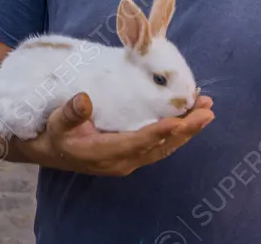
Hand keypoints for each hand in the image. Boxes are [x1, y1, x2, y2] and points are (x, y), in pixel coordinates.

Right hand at [20, 92, 214, 176]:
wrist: (54, 151)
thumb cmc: (56, 134)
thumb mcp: (57, 122)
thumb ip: (70, 113)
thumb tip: (83, 100)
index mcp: (105, 153)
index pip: (138, 143)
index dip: (159, 132)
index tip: (179, 120)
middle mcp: (123, 161)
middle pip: (161, 146)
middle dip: (186, 129)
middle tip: (206, 111)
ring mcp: (131, 160)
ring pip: (165, 146)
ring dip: (187, 130)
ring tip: (207, 110)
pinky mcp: (134, 154)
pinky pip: (161, 145)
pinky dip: (178, 132)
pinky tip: (190, 118)